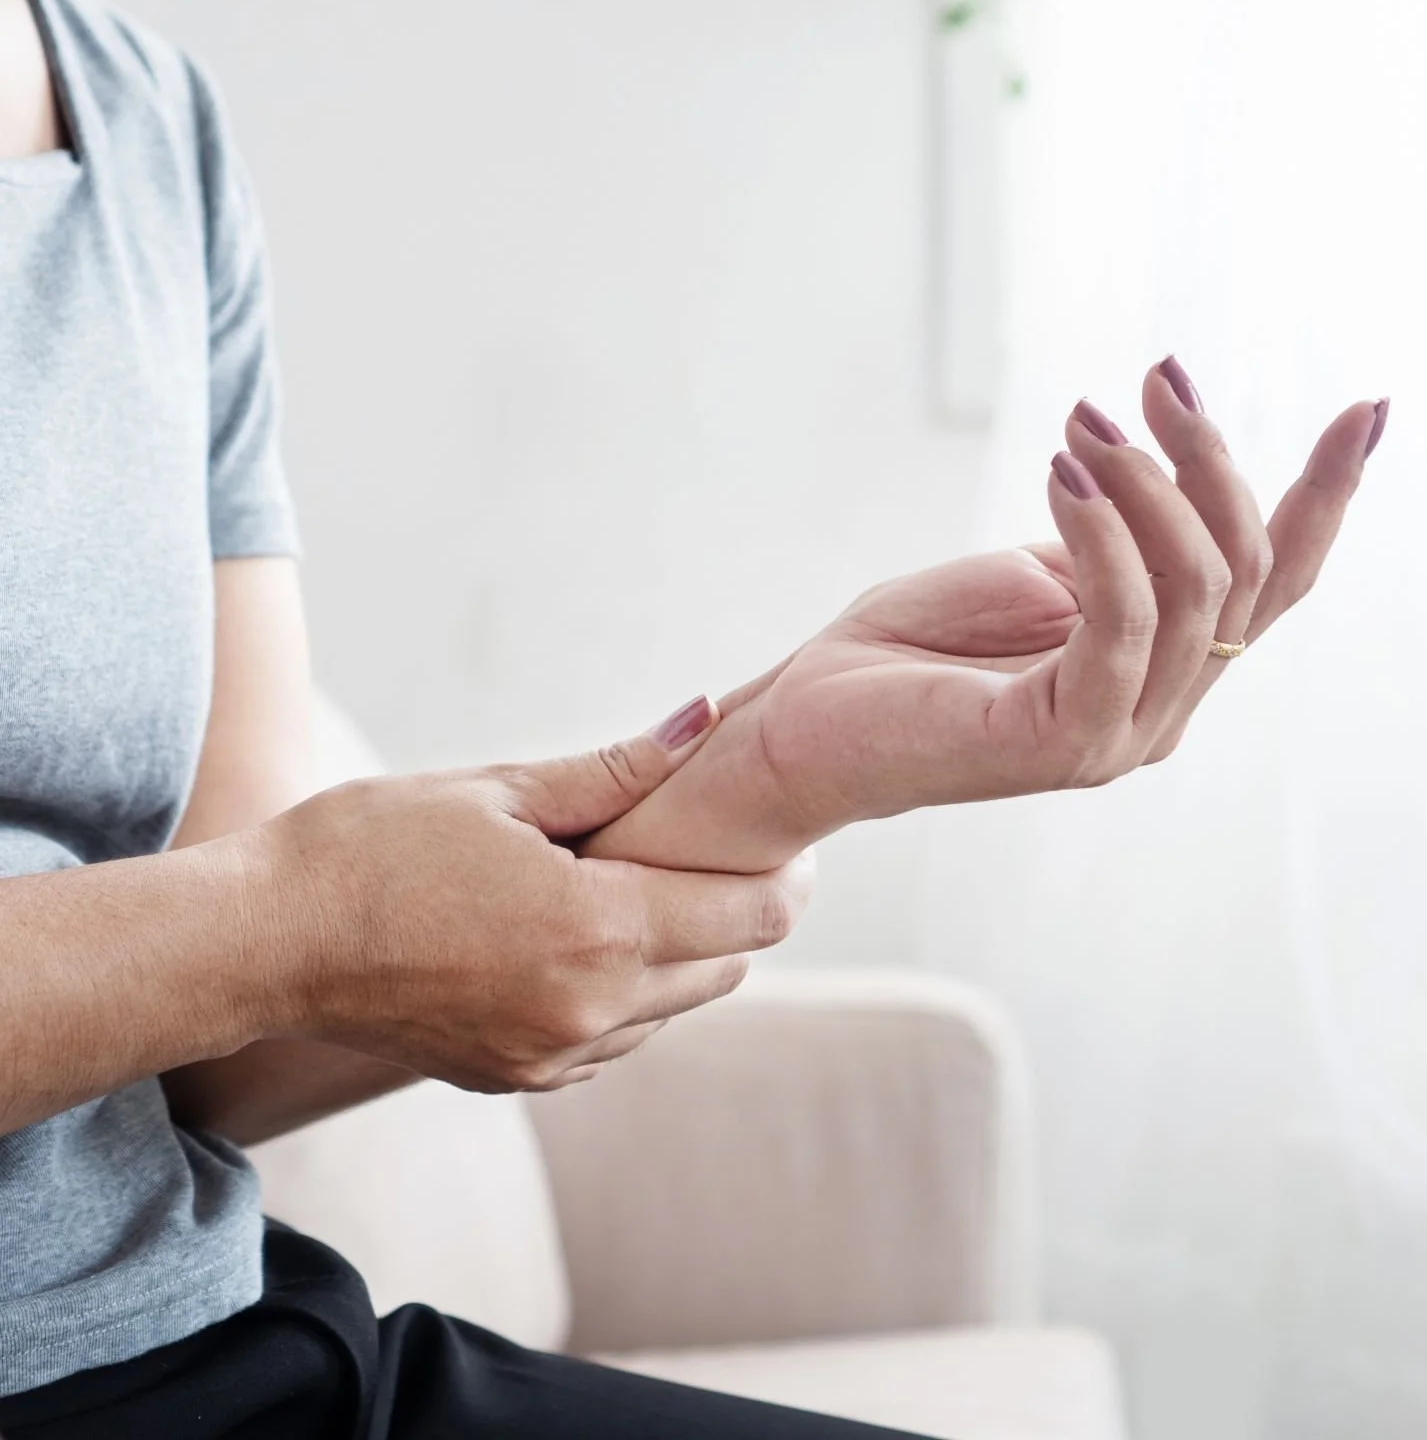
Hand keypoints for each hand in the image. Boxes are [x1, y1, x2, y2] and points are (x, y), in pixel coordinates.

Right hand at [253, 697, 813, 1092]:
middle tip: (711, 850)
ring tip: (637, 887)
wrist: (270, 941)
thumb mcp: (501, 791)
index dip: (783, 877)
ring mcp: (554, 1056)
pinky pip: (616, 1038)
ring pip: (673, 1007)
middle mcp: (590, 1011)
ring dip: (679, 952)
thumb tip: (704, 719)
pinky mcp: (520, 1077)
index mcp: (595, 931)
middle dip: (734, 910)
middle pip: (725, 967)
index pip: (749, 918)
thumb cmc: (376, 847)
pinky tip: (580, 937)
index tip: (785, 842)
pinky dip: (625, 991)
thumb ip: (618, 769)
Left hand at [586, 358, 1384, 872]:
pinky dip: (1104, 537)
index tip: (1367, 406)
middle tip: (1150, 382)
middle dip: (1208, 460)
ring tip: (1085, 424)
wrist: (807, 722)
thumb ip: (1112, 550)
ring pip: (1197, 594)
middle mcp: (1157, 712)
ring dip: (1149, 488)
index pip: (1271, 585)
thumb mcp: (1031, 573)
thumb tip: (1166, 488)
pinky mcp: (1057, 742)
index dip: (1324, 496)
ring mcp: (1114, 737)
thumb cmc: (908, 649)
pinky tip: (1067, 475)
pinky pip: (1120, 627)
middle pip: (1246, 574)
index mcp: (1158, 669)